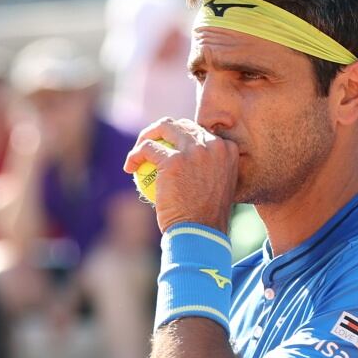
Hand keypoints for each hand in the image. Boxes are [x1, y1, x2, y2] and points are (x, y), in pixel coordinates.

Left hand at [123, 118, 237, 232]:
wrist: (201, 232)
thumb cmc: (207, 218)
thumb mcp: (218, 186)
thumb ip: (209, 168)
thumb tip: (191, 160)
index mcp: (228, 149)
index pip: (200, 131)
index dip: (181, 137)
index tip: (169, 149)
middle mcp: (214, 145)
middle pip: (182, 125)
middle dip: (162, 131)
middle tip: (149, 146)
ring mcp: (194, 151)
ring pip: (164, 127)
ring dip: (148, 135)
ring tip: (138, 151)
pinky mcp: (173, 160)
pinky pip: (147, 149)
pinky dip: (134, 156)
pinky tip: (129, 168)